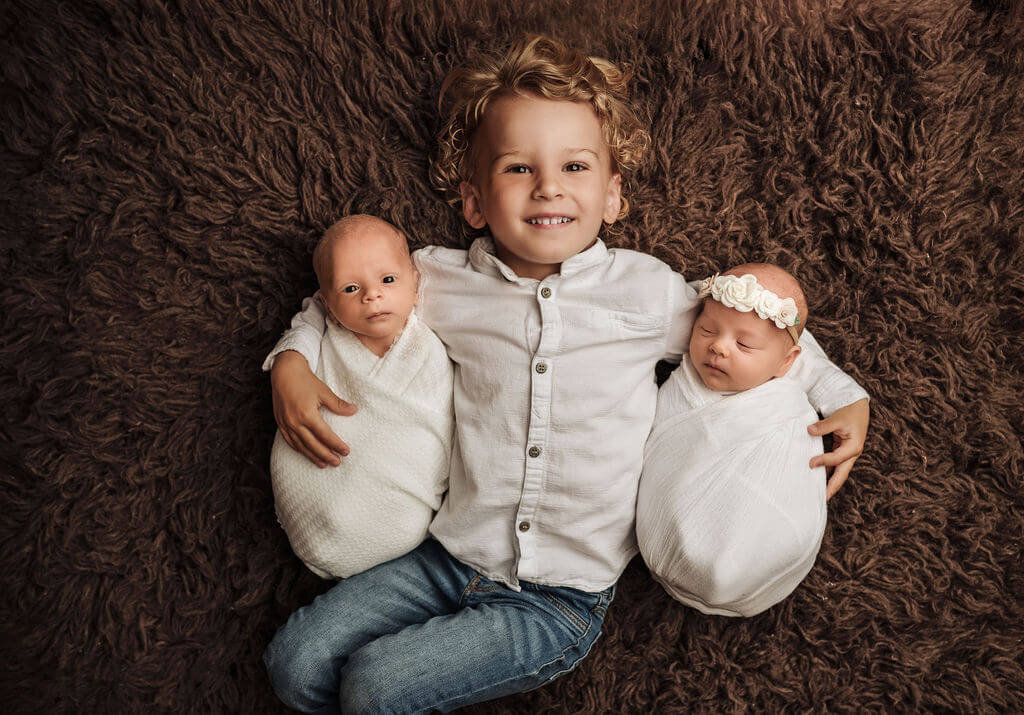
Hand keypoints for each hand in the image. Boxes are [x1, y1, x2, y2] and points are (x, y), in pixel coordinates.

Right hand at [271, 350, 356, 467]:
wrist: (284, 372)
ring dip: (313, 456)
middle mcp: (295, 422)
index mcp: (307, 414)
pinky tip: (307, 453)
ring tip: (324, 464)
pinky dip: (299, 449)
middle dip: (326, 455)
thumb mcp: (324, 392)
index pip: (325, 435)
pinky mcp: (280, 423)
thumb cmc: (306, 380)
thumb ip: (338, 405)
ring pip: (300, 446)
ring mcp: (286, 424)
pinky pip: (290, 441)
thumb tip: (354, 411)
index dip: (336, 445)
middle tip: (337, 463)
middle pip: (313, 445)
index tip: (346, 451)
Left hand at [808, 398, 868, 499]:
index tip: (810, 463)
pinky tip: (819, 478)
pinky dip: (829, 472)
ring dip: (830, 482)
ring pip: (839, 472)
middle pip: (842, 474)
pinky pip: (836, 465)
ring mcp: (848, 453)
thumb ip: (824, 426)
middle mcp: (853, 453)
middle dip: (833, 487)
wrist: (858, 407)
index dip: (823, 461)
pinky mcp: (844, 451)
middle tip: (822, 498)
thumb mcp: (837, 418)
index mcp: (854, 447)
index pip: (837, 458)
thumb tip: (809, 431)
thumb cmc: (849, 412)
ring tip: (819, 493)